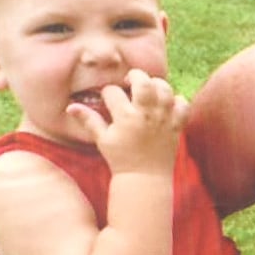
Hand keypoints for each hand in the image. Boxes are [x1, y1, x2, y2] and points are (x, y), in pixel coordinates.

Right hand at [67, 69, 189, 175]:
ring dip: (157, 85)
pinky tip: (167, 104)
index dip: (108, 93)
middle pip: (144, 82)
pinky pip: (184, 105)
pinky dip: (178, 100)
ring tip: (149, 90)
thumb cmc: (121, 159)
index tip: (108, 100)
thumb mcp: (102, 140)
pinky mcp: (177, 126)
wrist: (145, 178)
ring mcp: (164, 119)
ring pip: (165, 90)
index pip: (113, 92)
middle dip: (135, 76)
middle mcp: (146, 115)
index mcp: (125, 118)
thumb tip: (71, 106)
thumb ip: (89, 121)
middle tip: (130, 81)